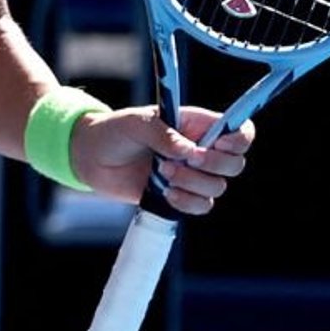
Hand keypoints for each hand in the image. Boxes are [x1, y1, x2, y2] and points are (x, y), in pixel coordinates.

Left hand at [70, 104, 255, 214]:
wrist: (91, 157)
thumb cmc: (114, 131)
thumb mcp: (136, 124)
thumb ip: (163, 134)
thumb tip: (189, 150)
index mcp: (196, 125)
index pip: (239, 131)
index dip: (239, 138)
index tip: (218, 143)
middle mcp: (200, 150)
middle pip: (235, 164)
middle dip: (213, 165)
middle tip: (184, 159)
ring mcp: (191, 174)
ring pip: (218, 187)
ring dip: (193, 183)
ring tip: (163, 173)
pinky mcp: (180, 195)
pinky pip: (202, 206)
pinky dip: (187, 202)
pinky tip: (167, 194)